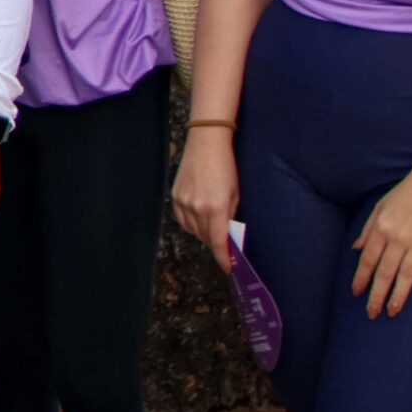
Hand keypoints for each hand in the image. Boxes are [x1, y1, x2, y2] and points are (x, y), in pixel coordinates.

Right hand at [173, 129, 240, 271]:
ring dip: (203, 234)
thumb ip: (231, 216)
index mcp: (216, 207)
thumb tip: (228, 233)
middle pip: (205, 237)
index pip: (218, 241)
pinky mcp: (175, 196)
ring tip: (212, 229)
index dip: (223, 258)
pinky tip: (199, 219)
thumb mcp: (236, 193)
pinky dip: (191, 223)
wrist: (206, 142)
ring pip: (193, 230)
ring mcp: (183, 202)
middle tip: (225, 246)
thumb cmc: (227, 166)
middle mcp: (197, 208)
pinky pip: (182, 219)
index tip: (229, 268)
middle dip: (215, 244)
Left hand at [351, 170, 411, 317]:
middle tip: (371, 313)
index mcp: (382, 228)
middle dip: (376, 295)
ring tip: (392, 311)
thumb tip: (355, 249)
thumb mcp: (379, 206)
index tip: (356, 294)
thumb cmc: (405, 193)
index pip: (368, 260)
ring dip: (399, 296)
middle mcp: (398, 238)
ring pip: (406, 275)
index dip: (361, 278)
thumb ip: (368, 229)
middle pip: (385, 272)